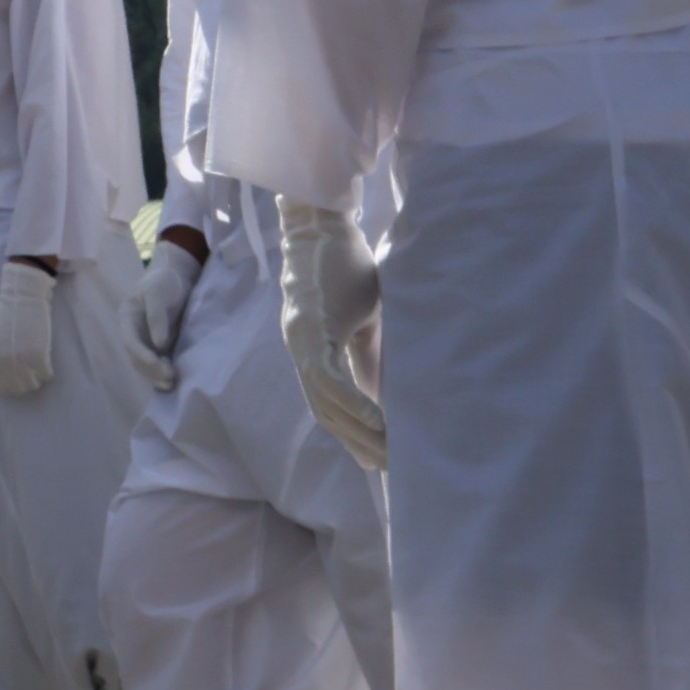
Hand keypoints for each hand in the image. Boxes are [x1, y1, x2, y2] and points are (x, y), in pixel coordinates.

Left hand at [0, 258, 58, 400]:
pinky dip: (47, 372)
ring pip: (33, 385)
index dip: (10, 387)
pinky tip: (46, 364)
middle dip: (24, 384)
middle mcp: (6, 363)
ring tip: (38, 368)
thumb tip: (0, 371)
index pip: (0, 387)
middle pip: (18, 389)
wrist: (23, 297)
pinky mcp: (39, 356)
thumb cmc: (7, 314)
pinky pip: (46, 375)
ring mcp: (23, 360)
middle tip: (30, 375)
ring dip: (36, 379)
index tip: (17, 382)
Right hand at [127, 233, 202, 379]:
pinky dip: (161, 375)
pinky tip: (172, 382)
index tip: (156, 362)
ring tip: (171, 383)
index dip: (141, 353)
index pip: (130, 341)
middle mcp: (133, 333)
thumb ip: (157, 316)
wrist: (176, 280)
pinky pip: (155, 365)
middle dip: (151, 369)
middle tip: (170, 376)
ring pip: (144, 366)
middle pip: (136, 357)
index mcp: (127, 318)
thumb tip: (159, 344)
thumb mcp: (158, 292)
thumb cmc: (164, 282)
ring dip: (155, 376)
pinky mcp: (157, 348)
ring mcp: (144, 342)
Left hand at [276, 201, 385, 469]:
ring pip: (325, 403)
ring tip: (389, 454)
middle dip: (357, 443)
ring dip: (358, 431)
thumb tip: (381, 393)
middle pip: (325, 414)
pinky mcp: (308, 328)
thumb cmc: (346, 265)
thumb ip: (365, 355)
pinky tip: (377, 423)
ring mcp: (300, 340)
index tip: (375, 461)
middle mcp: (300, 350)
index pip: (328, 406)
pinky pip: (329, 378)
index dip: (350, 435)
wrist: (324, 221)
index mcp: (311, 349)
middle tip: (389, 468)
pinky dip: (353, 403)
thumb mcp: (361, 318)